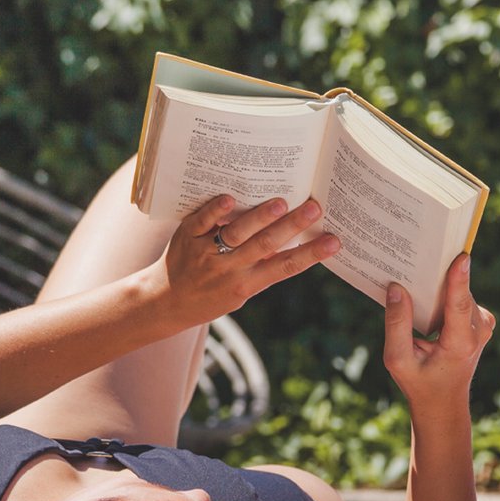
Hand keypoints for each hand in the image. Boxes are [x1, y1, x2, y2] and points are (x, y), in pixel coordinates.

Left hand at [154, 194, 339, 325]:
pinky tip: (231, 198)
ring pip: (237, 234)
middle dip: (292, 227)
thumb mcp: (240, 292)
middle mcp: (229, 270)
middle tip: (315, 207)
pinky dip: (216, 212)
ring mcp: (207, 253)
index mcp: (247, 284)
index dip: (311, 255)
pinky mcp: (187, 237)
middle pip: (266, 246)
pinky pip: (202, 223)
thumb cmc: (210, 295)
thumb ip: (263, 269)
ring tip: (281, 202)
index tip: (334, 241)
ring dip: (260, 218)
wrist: (164, 302)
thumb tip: (292, 240)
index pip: (285, 268)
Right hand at [381, 255, 494, 413]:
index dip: (458, 279)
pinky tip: (427, 295)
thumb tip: (396, 288)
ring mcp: (483, 324)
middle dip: (437, 277)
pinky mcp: (481, 320)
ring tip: (417, 278)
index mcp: (460, 343)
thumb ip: (396, 325)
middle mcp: (478, 331)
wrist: (444, 402)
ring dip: (440, 285)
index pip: (459, 305)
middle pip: (457, 292)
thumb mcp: (398, 359)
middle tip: (415, 260)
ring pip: (460, 292)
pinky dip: (446, 293)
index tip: (461, 256)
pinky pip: (462, 296)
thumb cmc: (419, 382)